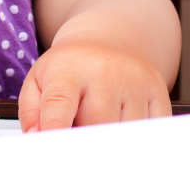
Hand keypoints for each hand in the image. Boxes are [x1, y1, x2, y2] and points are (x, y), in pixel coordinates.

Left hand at [18, 40, 172, 131]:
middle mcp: (104, 72)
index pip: (59, 106)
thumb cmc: (69, 70)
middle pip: (94, 126)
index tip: (53, 149)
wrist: (107, 41)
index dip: (54, 131)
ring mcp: (135, 81)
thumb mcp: (38, 82)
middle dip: (83, 137)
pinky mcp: (157, 91)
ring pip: (123, 132)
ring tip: (98, 121)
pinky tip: (121, 122)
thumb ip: (31, 113)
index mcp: (67, 70)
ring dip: (109, 138)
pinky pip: (150, 130)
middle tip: (77, 128)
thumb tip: (38, 137)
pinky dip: (135, 136)